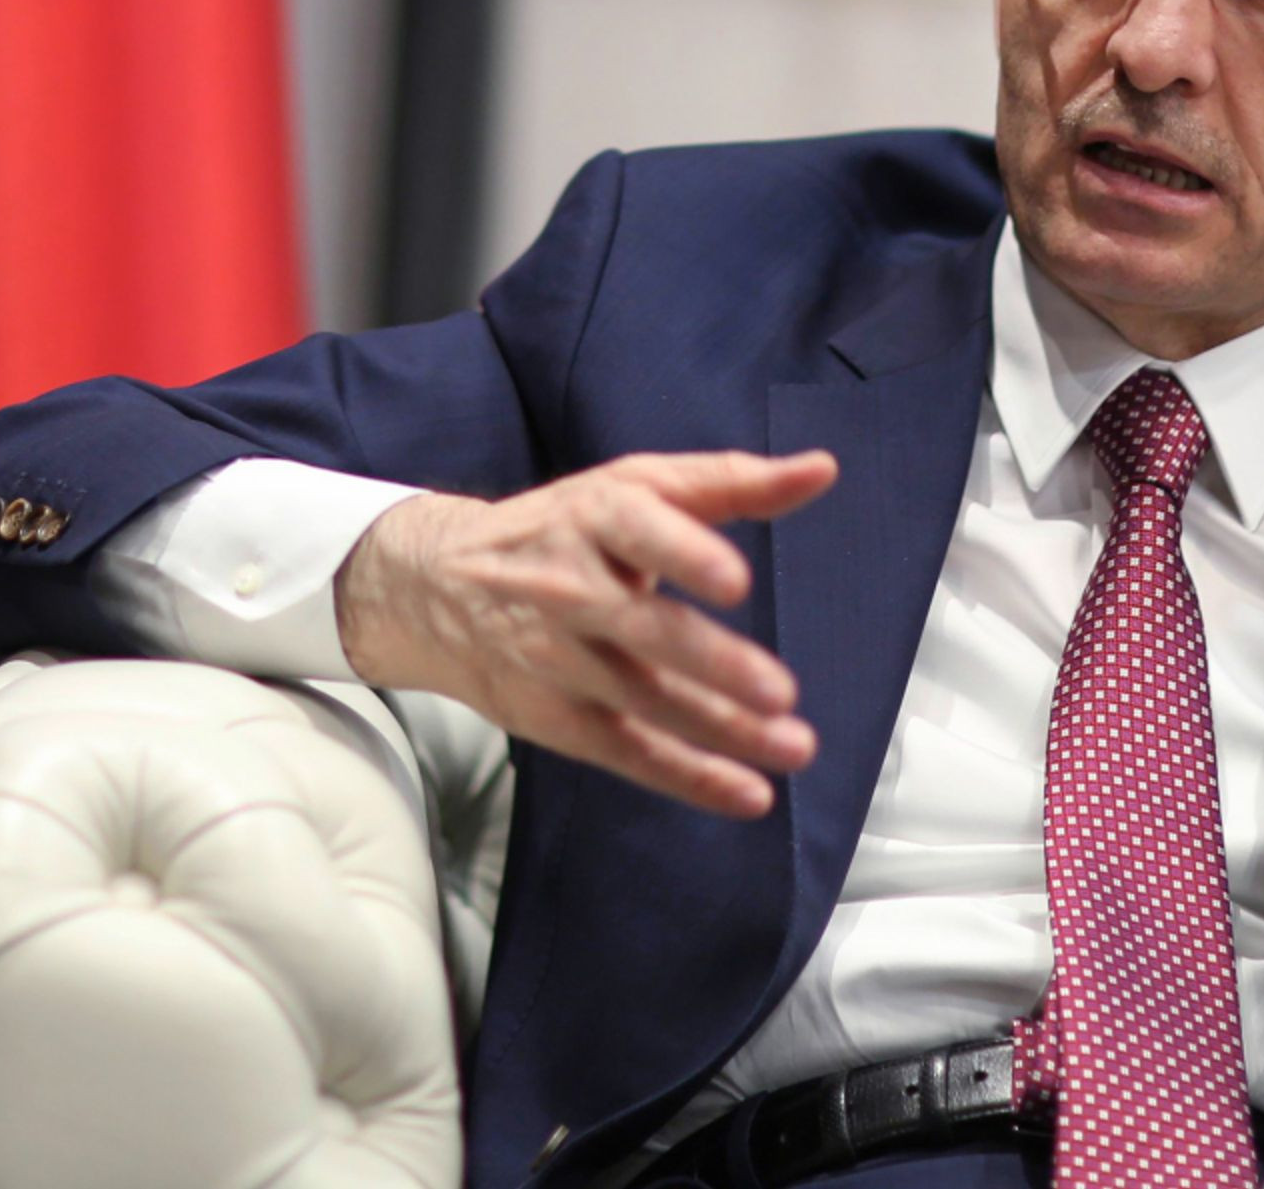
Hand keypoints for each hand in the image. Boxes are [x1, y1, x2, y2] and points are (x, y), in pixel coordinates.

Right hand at [335, 450, 838, 817]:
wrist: (439, 586)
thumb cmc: (564, 529)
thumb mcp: (635, 487)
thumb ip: (730, 482)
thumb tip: (824, 469)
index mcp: (594, 517)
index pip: (636, 531)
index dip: (683, 555)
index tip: (736, 582)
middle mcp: (569, 588)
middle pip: (642, 630)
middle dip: (711, 664)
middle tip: (779, 692)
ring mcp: (558, 659)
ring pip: (642, 701)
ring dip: (719, 731)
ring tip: (793, 747)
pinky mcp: (555, 716)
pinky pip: (626, 753)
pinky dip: (689, 778)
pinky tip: (750, 794)